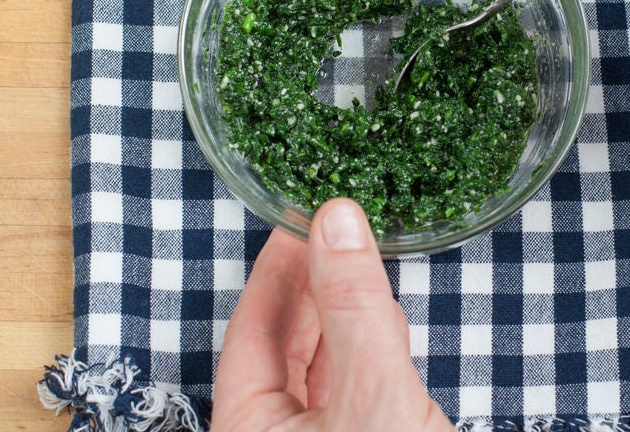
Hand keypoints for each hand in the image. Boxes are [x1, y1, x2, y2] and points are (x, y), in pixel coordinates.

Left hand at [210, 198, 452, 431]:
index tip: (299, 218)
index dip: (278, 266)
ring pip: (319, 361)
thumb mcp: (372, 389)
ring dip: (341, 309)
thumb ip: (353, 307)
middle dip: (312, 282)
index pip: (251, 327)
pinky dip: (364, 344)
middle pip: (283, 342)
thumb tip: (338, 223)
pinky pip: (348, 382)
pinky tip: (380, 314)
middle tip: (333, 227)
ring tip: (357, 257)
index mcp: (249, 426)